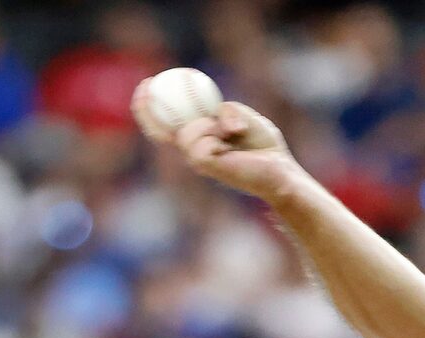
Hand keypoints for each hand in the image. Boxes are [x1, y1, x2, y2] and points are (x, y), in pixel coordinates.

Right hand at [132, 88, 297, 201]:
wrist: (279, 167)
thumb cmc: (262, 144)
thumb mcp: (239, 115)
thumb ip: (221, 110)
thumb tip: (212, 118)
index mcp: (199, 138)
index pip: (166, 124)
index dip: (151, 106)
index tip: (146, 84)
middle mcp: (193, 151)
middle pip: (158, 132)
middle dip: (146, 110)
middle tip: (145, 85)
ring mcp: (197, 160)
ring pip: (186, 133)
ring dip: (210, 125)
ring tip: (232, 133)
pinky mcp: (205, 165)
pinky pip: (201, 139)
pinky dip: (218, 132)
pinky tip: (231, 143)